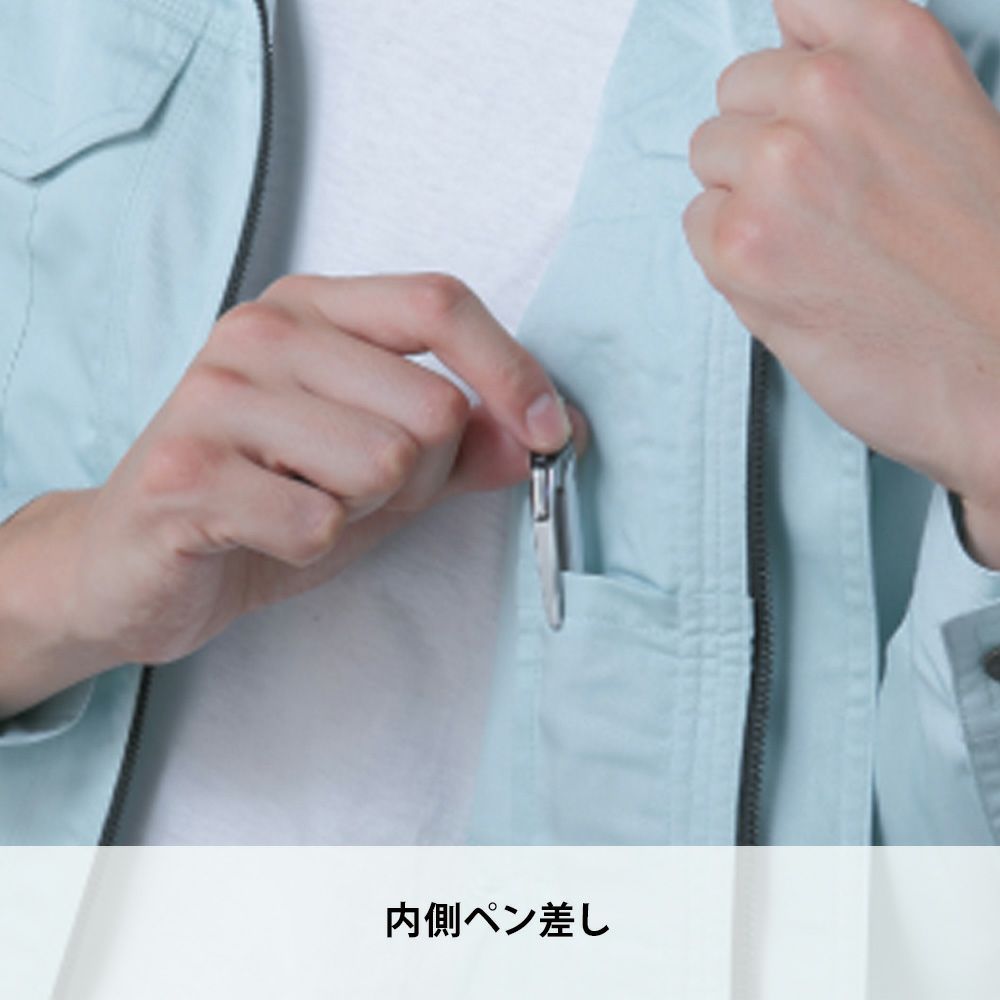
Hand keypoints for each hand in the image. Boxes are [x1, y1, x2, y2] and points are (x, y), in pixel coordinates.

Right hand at [0, 273, 577, 713]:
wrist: (134, 563)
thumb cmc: (265, 501)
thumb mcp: (382, 468)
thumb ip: (465, 444)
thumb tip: (556, 432)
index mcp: (313, 308)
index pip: (440, 303)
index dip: (513, 371)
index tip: (553, 432)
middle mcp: (261, 331)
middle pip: (431, 408)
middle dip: (420, 477)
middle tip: (354, 490)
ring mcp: (215, 395)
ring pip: (384, 465)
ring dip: (363, 512)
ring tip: (301, 505)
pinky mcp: (186, 471)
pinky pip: (320, 522)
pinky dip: (311, 548)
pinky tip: (262, 534)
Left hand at [683, 0, 999, 564]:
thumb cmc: (982, 264)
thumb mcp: (949, 122)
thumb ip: (868, 79)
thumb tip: (792, 47)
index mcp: (893, 46)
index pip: (795, 5)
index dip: (794, 69)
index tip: (805, 106)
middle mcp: (828, 91)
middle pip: (735, 96)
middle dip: (765, 146)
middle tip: (821, 204)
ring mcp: (777, 168)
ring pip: (709, 159)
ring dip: (744, 198)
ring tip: (810, 246)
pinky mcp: (739, 246)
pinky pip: (697, 225)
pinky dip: (730, 255)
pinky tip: (791, 279)